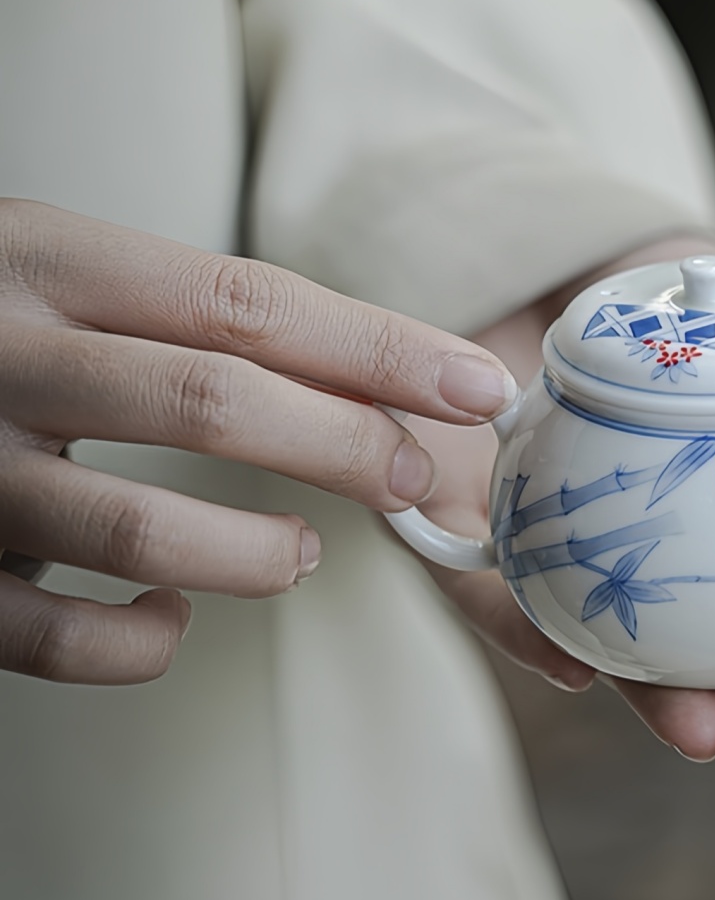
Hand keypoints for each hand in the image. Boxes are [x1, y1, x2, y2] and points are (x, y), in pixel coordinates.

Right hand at [0, 200, 515, 682]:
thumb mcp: (74, 280)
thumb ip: (200, 321)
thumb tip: (392, 379)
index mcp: (46, 259)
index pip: (250, 302)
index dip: (379, 348)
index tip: (482, 387)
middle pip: (213, 400)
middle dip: (345, 445)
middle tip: (414, 478)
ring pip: (139, 530)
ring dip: (256, 555)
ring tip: (300, 556)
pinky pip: (55, 637)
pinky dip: (139, 640)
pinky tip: (169, 616)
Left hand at [407, 239, 714, 782]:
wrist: (537, 271)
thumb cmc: (654, 311)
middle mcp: (656, 559)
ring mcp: (570, 562)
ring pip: (620, 650)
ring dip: (661, 701)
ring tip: (704, 734)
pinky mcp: (475, 544)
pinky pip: (497, 601)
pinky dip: (534, 635)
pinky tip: (576, 668)